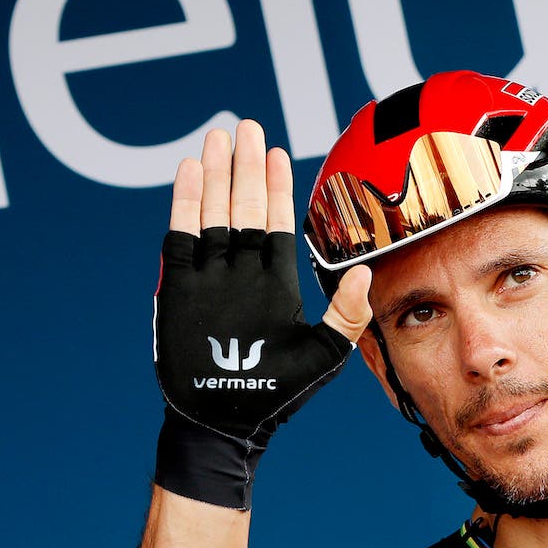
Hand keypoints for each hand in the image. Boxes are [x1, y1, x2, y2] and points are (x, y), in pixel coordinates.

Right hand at [151, 119, 371, 508]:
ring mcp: (209, 276)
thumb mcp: (323, 356)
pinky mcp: (179, 287)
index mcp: (273, 282)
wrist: (224, 422)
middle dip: (244, 166)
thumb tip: (367, 271)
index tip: (276, 151)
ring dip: (215, 175)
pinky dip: (185, 204)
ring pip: (213, 212)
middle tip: (244, 125)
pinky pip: (181, 237)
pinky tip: (190, 172)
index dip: (277, 186)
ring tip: (217, 137)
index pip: (277, 222)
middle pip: (244, 206)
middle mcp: (240, 272)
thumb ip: (347, 315)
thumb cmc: (275, 395)